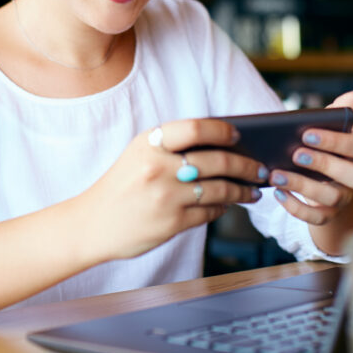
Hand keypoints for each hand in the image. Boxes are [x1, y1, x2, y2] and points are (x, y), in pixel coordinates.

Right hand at [80, 117, 267, 261]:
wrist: (91, 224)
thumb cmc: (121, 185)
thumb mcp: (138, 155)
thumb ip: (172, 147)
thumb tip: (223, 146)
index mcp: (149, 144)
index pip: (196, 128)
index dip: (222, 131)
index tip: (239, 136)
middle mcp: (158, 168)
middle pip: (217, 161)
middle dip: (247, 165)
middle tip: (261, 169)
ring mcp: (166, 197)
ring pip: (220, 190)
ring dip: (243, 190)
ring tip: (253, 190)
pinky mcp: (171, 224)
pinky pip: (209, 213)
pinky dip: (223, 208)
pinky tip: (228, 205)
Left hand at [268, 91, 352, 234]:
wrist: (324, 184)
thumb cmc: (323, 149)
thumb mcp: (329, 129)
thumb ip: (336, 113)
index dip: (333, 141)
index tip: (306, 133)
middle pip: (352, 174)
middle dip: (323, 163)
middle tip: (295, 154)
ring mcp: (345, 198)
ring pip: (332, 196)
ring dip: (302, 185)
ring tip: (276, 175)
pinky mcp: (329, 215)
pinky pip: (316, 217)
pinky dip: (296, 207)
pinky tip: (278, 193)